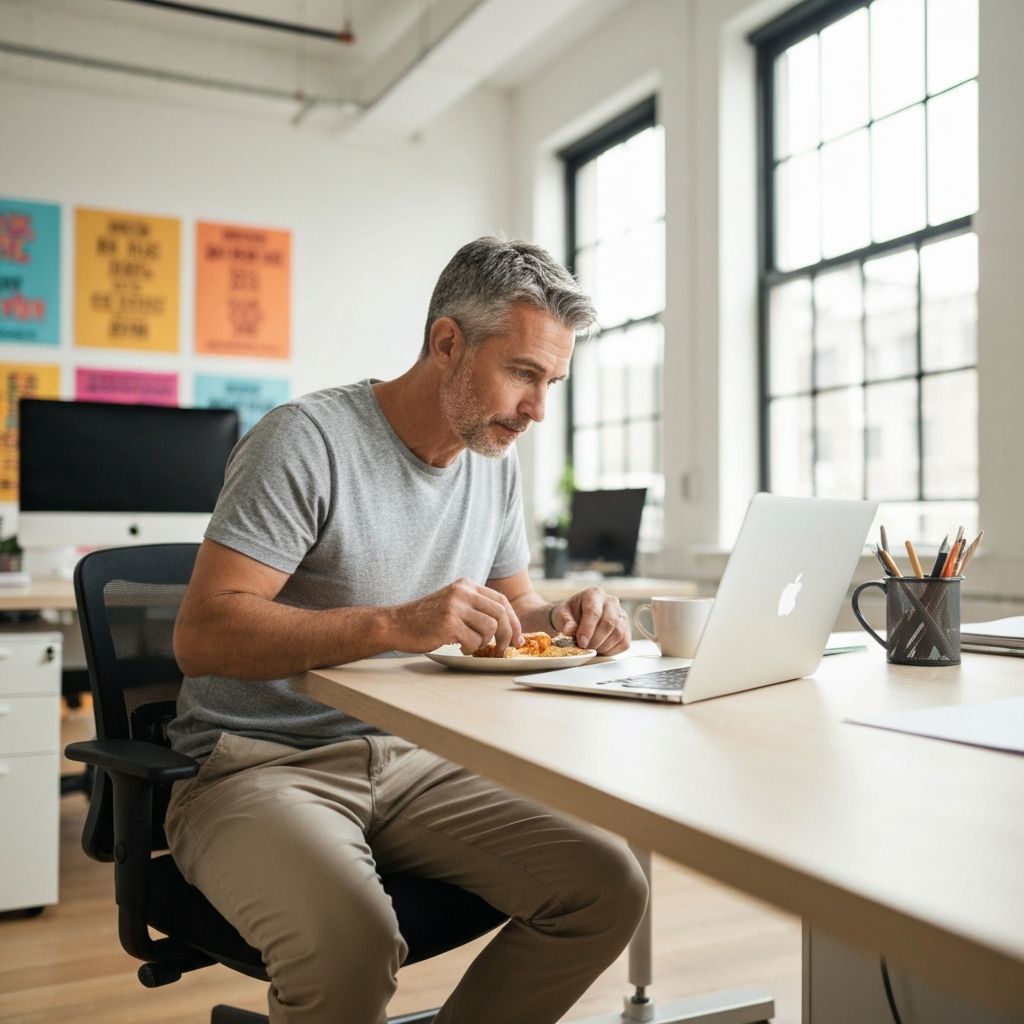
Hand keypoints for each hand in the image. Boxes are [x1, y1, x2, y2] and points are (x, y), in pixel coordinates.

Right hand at [390, 578, 523, 654]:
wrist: (395, 623)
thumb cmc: (425, 619)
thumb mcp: (452, 602)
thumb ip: (475, 608)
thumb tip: (508, 627)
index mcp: (466, 585)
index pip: (501, 601)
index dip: (514, 621)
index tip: (518, 638)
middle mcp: (462, 592)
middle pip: (501, 614)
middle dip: (508, 635)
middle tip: (503, 649)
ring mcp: (455, 607)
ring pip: (490, 628)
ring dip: (485, 643)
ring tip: (471, 644)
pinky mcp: (448, 623)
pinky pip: (474, 640)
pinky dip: (470, 648)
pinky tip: (459, 647)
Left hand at [550, 587, 629, 654]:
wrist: (577, 617)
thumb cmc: (570, 614)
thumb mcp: (561, 614)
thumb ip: (565, 621)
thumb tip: (570, 630)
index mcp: (594, 594)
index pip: (594, 611)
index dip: (588, 629)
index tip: (581, 642)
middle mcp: (611, 602)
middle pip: (609, 622)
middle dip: (595, 639)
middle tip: (584, 647)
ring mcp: (621, 615)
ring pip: (618, 634)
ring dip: (603, 646)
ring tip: (590, 647)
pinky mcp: (627, 629)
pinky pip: (624, 643)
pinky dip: (611, 650)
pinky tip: (600, 648)